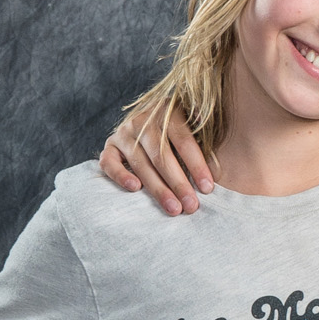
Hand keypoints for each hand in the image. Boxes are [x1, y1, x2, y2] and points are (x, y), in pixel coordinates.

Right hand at [98, 106, 215, 215]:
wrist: (148, 122)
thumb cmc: (180, 132)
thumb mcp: (194, 124)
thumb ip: (202, 132)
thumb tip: (209, 134)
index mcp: (167, 110)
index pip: (183, 139)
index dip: (196, 164)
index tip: (208, 188)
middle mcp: (142, 120)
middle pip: (161, 155)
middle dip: (178, 183)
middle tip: (191, 206)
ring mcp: (124, 133)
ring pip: (141, 164)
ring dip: (158, 189)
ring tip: (173, 208)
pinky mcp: (110, 147)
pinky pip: (109, 163)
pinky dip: (120, 175)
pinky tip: (135, 188)